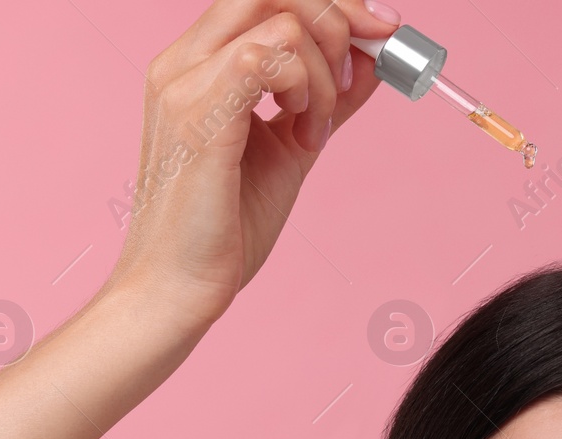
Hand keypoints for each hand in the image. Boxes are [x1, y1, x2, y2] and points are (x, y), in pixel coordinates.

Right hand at [103, 0, 401, 332]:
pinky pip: (270, 56)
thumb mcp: (291, 148)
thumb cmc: (223, 228)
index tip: (382, 32)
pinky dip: (307, 90)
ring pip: (283, 21)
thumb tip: (372, 62)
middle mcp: (181, 62)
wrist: (180, 287)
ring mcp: (184, 83)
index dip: (331, 3)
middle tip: (364, 71)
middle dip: (340, 17)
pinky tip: (303, 135)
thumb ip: (326, 101)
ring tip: (313, 131)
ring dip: (324, 74)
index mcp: (196, 64)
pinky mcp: (199, 114)